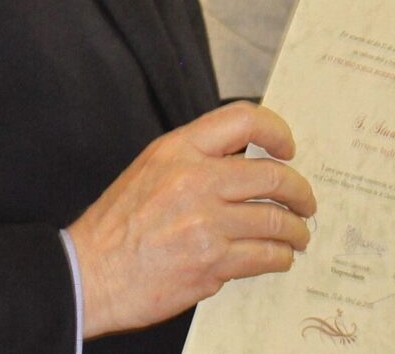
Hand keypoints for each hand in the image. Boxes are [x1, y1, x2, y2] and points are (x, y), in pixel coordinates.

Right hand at [67, 102, 315, 336]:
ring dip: (295, 230)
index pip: (244, 120)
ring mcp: (206, 224)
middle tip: (305, 203)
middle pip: (273, 176)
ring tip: (297, 236)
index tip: (288, 148)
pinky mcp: (211, 263)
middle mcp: (195, 180)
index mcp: (179, 150)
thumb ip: (195, 159)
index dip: (276, 130)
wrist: (89, 274)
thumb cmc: (116, 226)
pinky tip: (279, 258)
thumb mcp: (149, 169)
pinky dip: (280, 257)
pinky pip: (264, 256)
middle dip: (300, 192)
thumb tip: (243, 164)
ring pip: (275, 220)